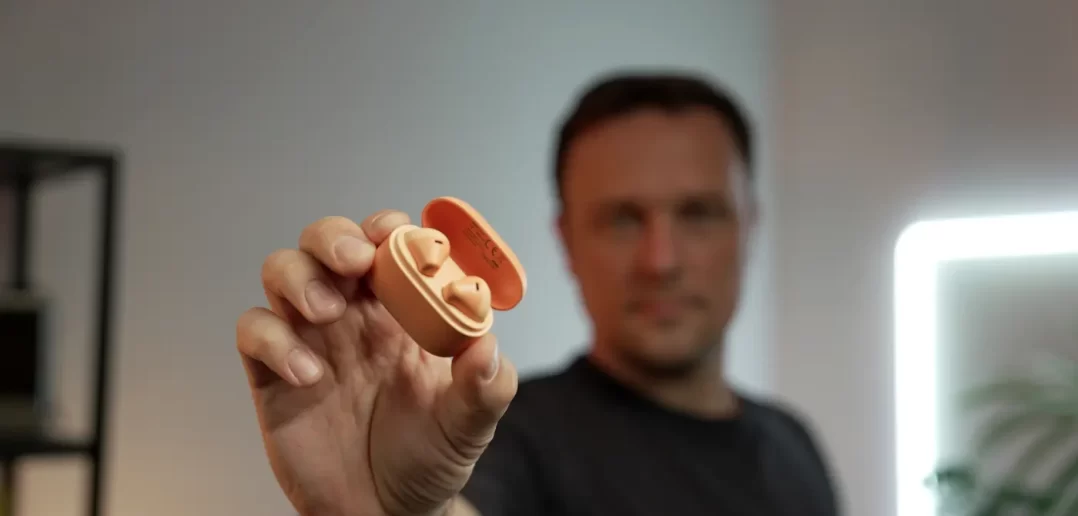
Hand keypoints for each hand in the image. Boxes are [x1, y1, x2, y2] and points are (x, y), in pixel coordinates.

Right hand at [236, 211, 517, 515]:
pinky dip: (274, 339)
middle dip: (336, 237)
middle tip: (353, 260)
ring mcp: (310, 338)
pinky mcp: (272, 373)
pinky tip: (307, 374)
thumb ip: (485, 388)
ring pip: (283, 270)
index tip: (399, 236)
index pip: (390, 244)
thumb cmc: (428, 458)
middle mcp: (353, 313)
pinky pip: (255, 330)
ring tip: (326, 310)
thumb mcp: (469, 426)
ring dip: (300, 276)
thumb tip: (487, 346)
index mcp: (402, 310)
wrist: (385, 514)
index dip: (390, 229)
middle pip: (327, 241)